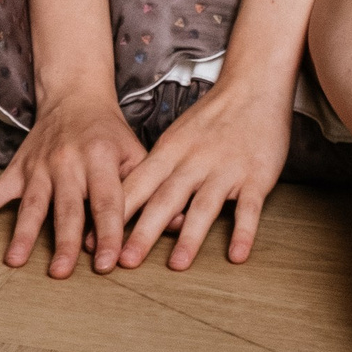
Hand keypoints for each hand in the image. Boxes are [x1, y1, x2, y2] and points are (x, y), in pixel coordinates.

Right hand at [0, 88, 148, 277]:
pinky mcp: (18, 169)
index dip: (109, 232)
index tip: (109, 263)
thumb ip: (152, 190)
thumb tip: (179, 223)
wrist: (75, 96)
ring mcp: (38, 167)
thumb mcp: (137, 153)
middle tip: (60, 272)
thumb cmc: (110, 134)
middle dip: (64, 241)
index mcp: (100, 159)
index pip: (107, 201)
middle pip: (67, 207)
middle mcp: (67, 163)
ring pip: (31, 204)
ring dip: (22, 233)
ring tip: (14, 261)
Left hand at [118, 72, 294, 270]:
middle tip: (124, 261)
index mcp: (170, 151)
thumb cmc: (211, 117)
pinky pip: (249, 208)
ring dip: (189, 236)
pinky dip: (243, 231)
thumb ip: (157, 170)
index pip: (137, 185)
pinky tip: (236, 255)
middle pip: (164, 199)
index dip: (115, 214)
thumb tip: (126, 202)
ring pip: (204, 206)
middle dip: (143, 232)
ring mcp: (225, 169)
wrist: (253, 85)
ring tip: (176, 265)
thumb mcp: (176, 137)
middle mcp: (194, 161)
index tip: (95, 240)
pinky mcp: (256, 176)